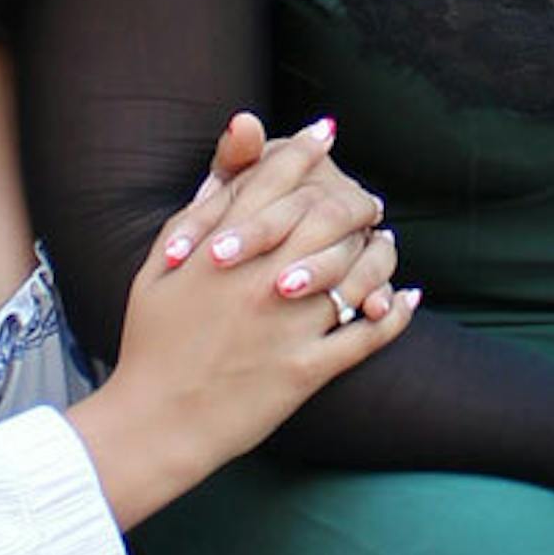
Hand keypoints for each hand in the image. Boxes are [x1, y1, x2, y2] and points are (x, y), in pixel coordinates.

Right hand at [79, 119, 415, 518]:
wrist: (154, 422)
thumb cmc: (150, 343)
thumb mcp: (155, 270)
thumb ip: (194, 219)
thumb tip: (225, 173)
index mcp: (219, 249)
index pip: (270, 180)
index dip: (302, 150)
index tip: (324, 133)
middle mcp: (259, 278)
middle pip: (326, 216)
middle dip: (355, 199)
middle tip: (368, 199)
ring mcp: (287, 324)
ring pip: (355, 271)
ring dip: (380, 253)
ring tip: (386, 243)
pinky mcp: (305, 369)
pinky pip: (365, 335)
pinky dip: (392, 313)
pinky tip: (403, 298)